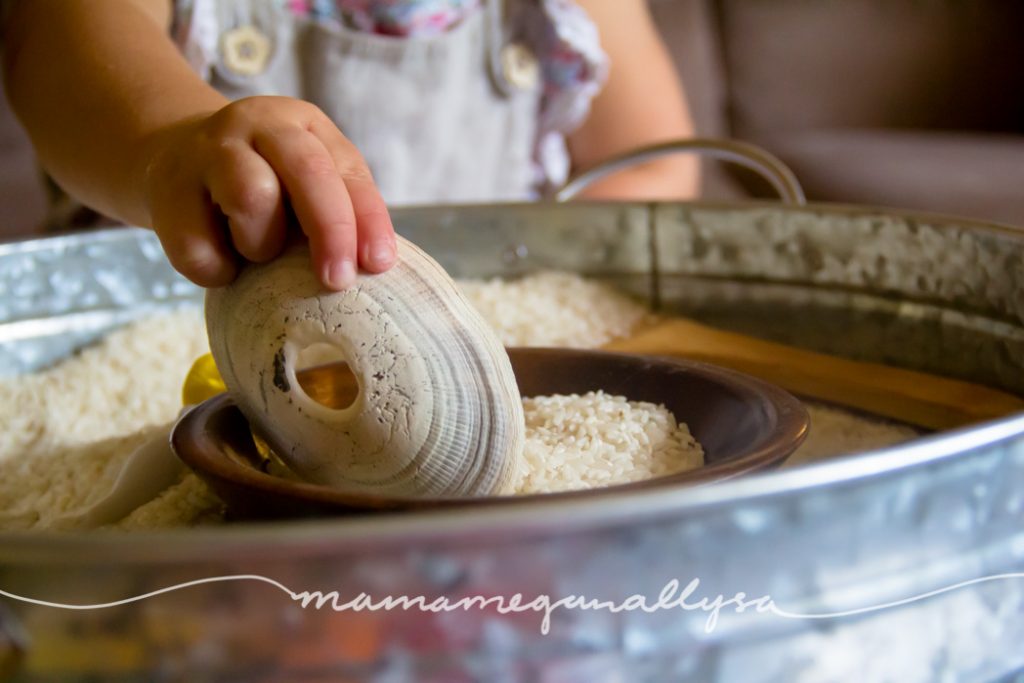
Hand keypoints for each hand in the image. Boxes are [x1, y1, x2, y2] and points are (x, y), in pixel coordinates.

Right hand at [140, 96, 395, 289]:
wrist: (171, 158)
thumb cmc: (261, 184)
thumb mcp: (304, 184)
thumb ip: (338, 211)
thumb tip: (370, 269)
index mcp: (303, 125)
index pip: (347, 171)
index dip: (366, 219)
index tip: (378, 264)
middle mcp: (257, 126)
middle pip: (307, 173)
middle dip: (331, 230)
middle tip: (338, 280)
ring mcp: (208, 152)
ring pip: (252, 197)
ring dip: (263, 241)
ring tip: (257, 250)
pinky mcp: (167, 190)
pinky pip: (200, 246)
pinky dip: (218, 269)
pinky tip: (221, 261)